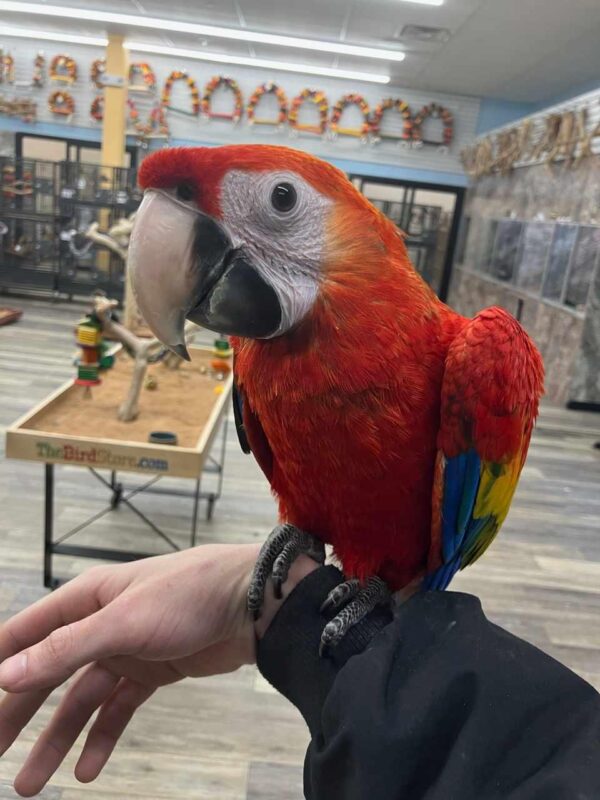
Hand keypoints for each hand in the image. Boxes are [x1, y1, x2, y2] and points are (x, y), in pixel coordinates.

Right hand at [0, 543, 260, 796]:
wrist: (252, 605)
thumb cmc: (188, 595)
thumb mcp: (123, 622)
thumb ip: (64, 649)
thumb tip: (5, 674)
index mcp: (86, 599)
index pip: (25, 632)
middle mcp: (100, 622)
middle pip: (48, 673)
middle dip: (17, 714)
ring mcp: (127, 649)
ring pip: (80, 700)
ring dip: (56, 739)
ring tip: (30, 786)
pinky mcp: (153, 671)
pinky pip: (118, 709)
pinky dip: (102, 737)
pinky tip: (87, 770)